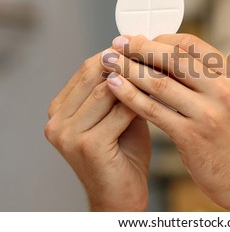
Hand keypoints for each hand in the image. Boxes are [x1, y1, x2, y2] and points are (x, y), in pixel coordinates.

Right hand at [45, 52, 150, 210]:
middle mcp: (56, 119)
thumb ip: (121, 89)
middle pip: (94, 74)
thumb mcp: (117, 115)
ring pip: (109, 89)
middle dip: (128, 61)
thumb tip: (139, 54)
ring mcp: (68, 133)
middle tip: (155, 53)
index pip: (87, 68)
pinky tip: (159, 96)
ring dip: (138, 79)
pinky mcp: (87, 145)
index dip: (117, 54)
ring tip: (161, 71)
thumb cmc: (123, 154)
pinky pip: (121, 111)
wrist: (121, 196)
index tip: (143, 45)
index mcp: (60, 109)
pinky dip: (142, 101)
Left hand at [103, 34, 229, 210]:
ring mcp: (208, 113)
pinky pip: (153, 110)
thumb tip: (167, 57)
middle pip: (173, 58)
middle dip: (140, 48)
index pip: (192, 44)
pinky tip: (115, 87)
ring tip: (109, 63)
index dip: (161, 39)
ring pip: (160, 82)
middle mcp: (223, 90)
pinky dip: (131, 96)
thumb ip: (205, 78)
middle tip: (118, 43)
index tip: (140, 39)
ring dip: (129, 70)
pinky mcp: (192, 136)